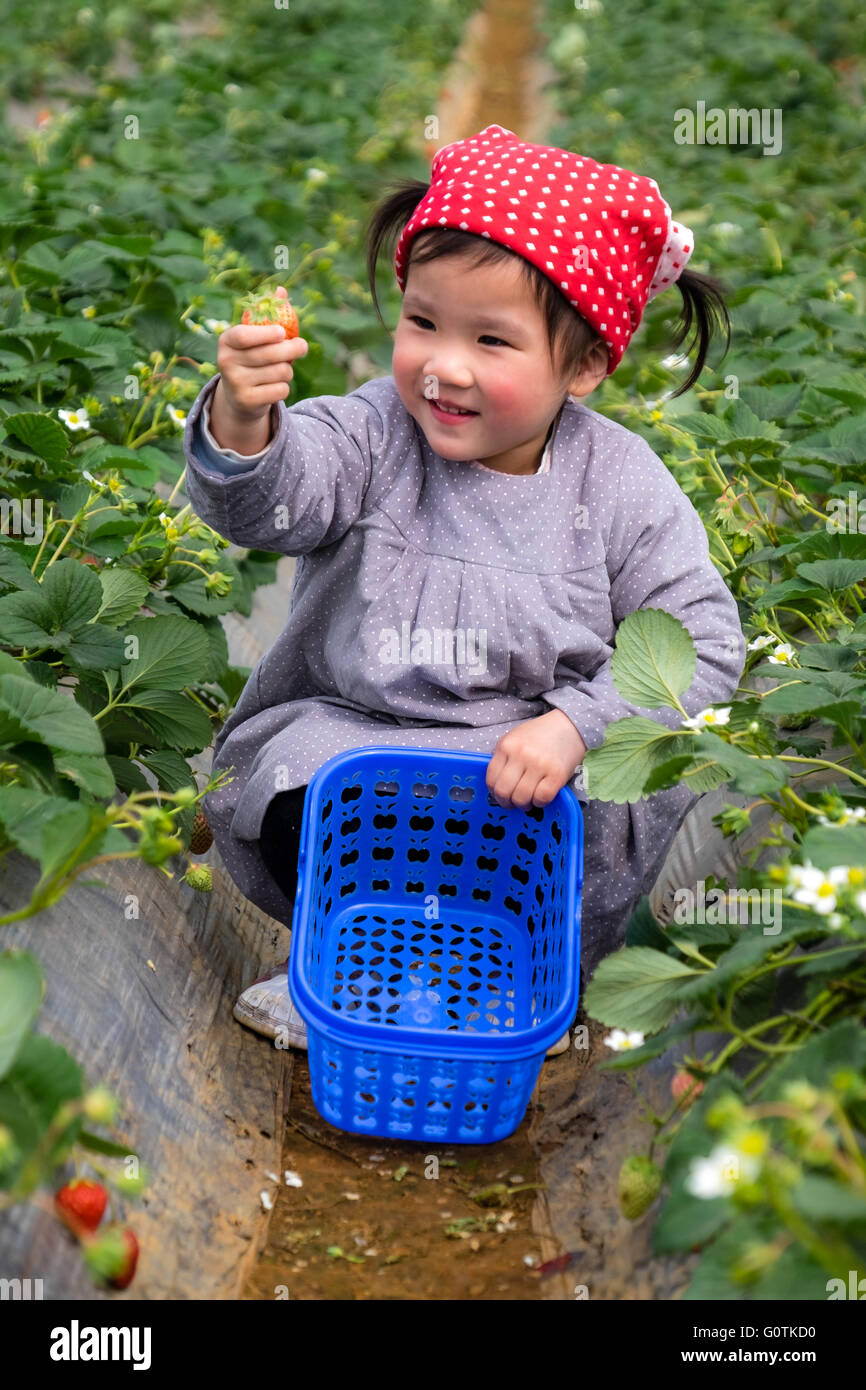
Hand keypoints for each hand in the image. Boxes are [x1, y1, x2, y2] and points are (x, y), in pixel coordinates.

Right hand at [216, 285, 308, 420]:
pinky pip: (281, 390)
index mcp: (226, 341)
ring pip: (280, 372)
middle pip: (270, 354)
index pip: (245, 336)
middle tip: (302, 346)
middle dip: (292, 349)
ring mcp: (235, 384)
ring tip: (281, 369)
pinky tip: (274, 386)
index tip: (283, 332)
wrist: (238, 397)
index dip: (267, 334)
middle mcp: (226, 362)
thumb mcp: (255, 337)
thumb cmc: (251, 357)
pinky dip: (284, 387)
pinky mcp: (247, 401)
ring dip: (288, 370)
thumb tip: (281, 290)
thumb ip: (268, 314)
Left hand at [486, 708, 586, 808]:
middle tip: (512, 803)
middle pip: (503, 791)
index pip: (491, 779)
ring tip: (528, 800)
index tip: (500, 795)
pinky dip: (540, 802)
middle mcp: (521, 755)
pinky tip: (541, 797)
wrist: (568, 725)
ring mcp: (539, 765)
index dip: (494, 792)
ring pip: (521, 798)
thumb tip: (497, 786)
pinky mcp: (557, 774)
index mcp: (506, 745)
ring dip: (523, 805)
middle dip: (506, 802)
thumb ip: (504, 759)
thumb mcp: (514, 739)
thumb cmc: (540, 735)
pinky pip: (542, 798)